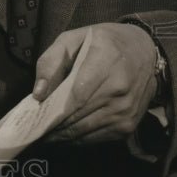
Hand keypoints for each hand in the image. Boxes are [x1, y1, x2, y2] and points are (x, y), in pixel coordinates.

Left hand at [34, 23, 157, 143]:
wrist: (144, 52)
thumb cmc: (102, 42)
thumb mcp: (72, 38)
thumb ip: (51, 62)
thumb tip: (39, 94)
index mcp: (106, 59)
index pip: (77, 93)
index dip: (54, 107)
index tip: (34, 115)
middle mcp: (120, 87)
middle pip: (78, 114)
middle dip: (53, 124)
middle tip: (33, 129)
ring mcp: (126, 109)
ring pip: (85, 130)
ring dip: (63, 135)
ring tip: (44, 134)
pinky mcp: (129, 125)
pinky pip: (97, 138)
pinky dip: (78, 138)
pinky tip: (64, 134)